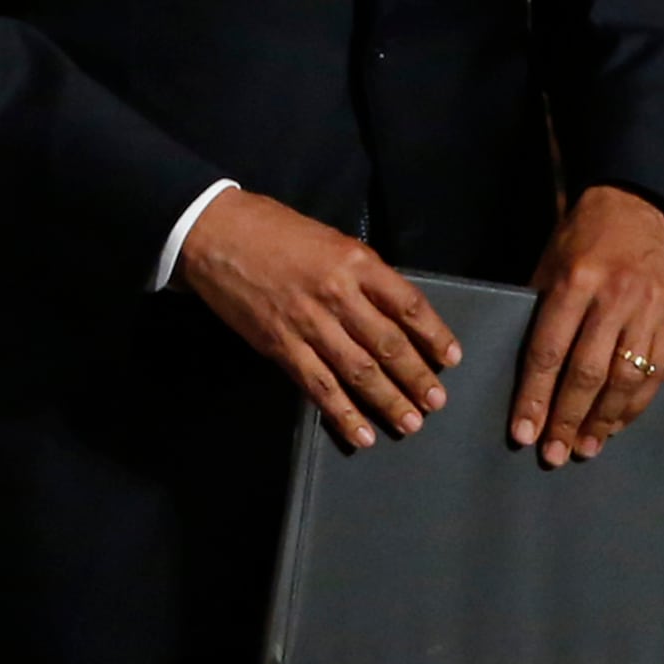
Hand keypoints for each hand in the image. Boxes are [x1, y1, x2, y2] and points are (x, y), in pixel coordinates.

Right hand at [173, 187, 462, 452]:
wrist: (213, 233)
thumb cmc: (272, 230)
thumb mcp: (329, 239)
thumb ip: (360, 273)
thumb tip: (391, 310)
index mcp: (355, 261)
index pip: (408, 304)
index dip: (434, 335)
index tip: (451, 358)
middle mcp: (337, 294)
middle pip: (388, 344)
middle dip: (416, 377)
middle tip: (437, 402)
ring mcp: (308, 323)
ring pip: (358, 371)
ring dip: (388, 400)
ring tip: (410, 423)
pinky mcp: (280, 345)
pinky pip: (318, 386)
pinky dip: (341, 413)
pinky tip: (360, 433)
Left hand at [511, 186, 663, 467]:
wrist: (635, 208)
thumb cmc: (579, 242)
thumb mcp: (547, 266)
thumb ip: (540, 315)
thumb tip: (526, 379)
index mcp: (574, 281)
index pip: (549, 351)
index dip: (534, 396)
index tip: (522, 432)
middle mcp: (616, 295)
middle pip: (588, 371)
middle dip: (568, 418)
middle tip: (553, 454)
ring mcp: (653, 305)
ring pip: (627, 378)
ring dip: (604, 420)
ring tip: (586, 447)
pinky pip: (659, 371)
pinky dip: (636, 403)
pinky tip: (617, 423)